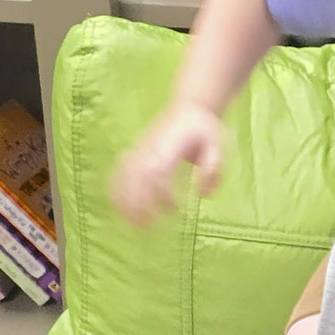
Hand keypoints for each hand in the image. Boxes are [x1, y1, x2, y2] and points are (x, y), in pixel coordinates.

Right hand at [110, 104, 223, 225]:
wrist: (188, 108)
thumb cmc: (204, 129)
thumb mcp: (217, 145)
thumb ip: (213, 168)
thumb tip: (203, 194)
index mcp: (171, 145)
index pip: (159, 170)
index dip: (161, 192)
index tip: (173, 208)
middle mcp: (151, 147)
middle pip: (138, 175)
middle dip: (137, 201)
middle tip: (144, 226)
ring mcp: (141, 148)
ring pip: (125, 174)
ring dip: (125, 199)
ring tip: (132, 222)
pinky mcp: (136, 150)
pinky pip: (120, 168)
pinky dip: (116, 186)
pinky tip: (117, 204)